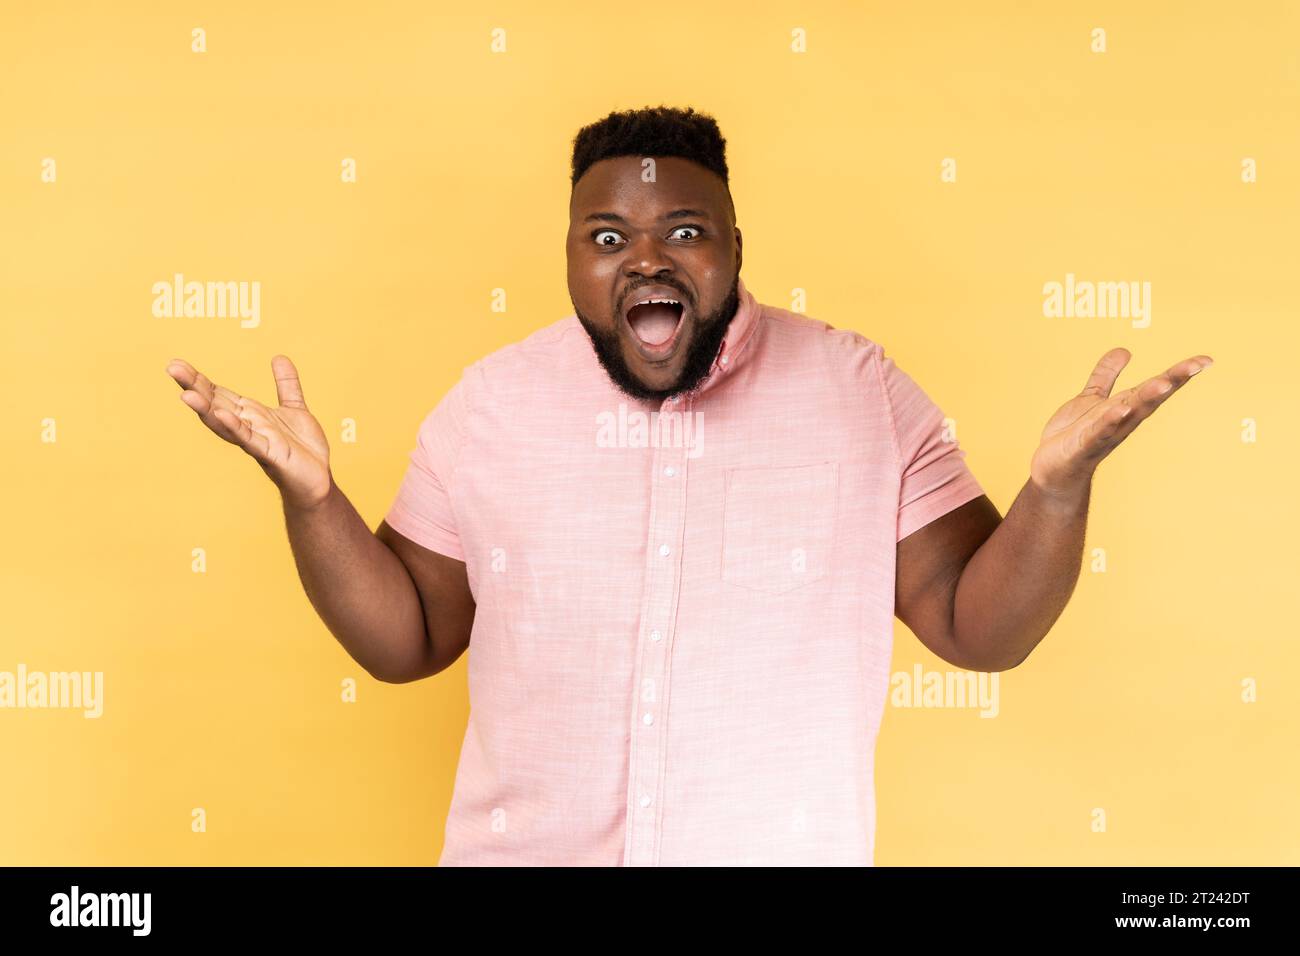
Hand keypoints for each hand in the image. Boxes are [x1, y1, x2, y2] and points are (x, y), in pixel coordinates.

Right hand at [165, 355, 332, 509]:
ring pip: (225, 423)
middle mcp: (246, 426)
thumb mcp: (294, 408)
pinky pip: (250, 440)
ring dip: (206, 409)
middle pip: (215, 404)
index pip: (218, 393)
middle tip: (172, 367)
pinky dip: (236, 428)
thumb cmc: (301, 448)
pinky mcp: (270, 455)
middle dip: (194, 387)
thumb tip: (279, 357)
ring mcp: (256, 441)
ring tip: (186, 394)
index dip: (199, 379)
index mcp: (249, 414)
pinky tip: (223, 415)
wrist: (318, 479)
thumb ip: (286, 384)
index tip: (176, 363)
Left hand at [1029, 347, 1213, 499]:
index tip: (1206, 360)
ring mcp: (1103, 434)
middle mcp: (1121, 421)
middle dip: (1171, 381)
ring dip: (1145, 399)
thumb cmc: (1074, 435)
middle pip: (1149, 398)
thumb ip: (1105, 375)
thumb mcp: (1090, 399)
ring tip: (1163, 383)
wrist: (1053, 471)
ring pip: (1128, 414)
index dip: (1179, 374)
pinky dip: (1108, 421)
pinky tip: (1120, 409)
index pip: (1156, 388)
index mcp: (1126, 408)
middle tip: (1195, 366)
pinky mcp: (1082, 446)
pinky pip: (1097, 432)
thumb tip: (1125, 350)